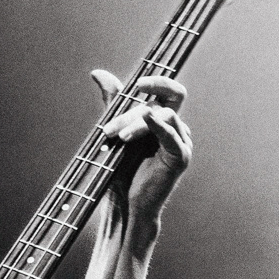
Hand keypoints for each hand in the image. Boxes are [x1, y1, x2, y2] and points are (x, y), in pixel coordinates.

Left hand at [91, 69, 191, 232]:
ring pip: (163, 115)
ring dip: (136, 123)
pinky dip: (157, 125)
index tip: (136, 84)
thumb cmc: (120, 172)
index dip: (157, 81)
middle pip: (161, 102)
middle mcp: (176, 129)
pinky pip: (171, 134)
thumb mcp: (115, 130)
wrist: (124, 206)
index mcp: (164, 121)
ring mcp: (181, 142)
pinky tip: (145, 120)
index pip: (168, 91)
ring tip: (118, 138)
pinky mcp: (181, 156)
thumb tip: (98, 73)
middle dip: (132, 111)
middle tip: (109, 128)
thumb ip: (113, 102)